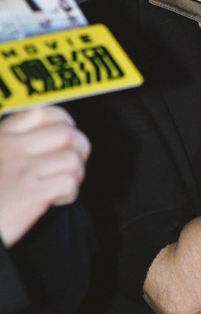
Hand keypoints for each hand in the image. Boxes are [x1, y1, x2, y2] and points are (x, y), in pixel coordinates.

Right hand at [0, 106, 90, 246]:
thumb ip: (13, 149)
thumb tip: (45, 142)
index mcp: (0, 138)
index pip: (41, 112)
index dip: (64, 121)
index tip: (67, 135)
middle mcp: (10, 148)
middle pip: (65, 132)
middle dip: (79, 148)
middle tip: (72, 164)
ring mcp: (21, 169)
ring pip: (71, 157)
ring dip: (75, 173)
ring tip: (62, 185)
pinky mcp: (30, 193)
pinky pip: (68, 183)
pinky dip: (69, 193)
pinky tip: (55, 200)